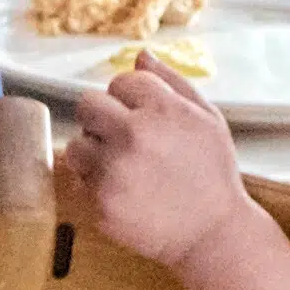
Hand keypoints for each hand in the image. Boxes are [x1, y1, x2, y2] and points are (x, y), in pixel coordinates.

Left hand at [56, 54, 256, 268]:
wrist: (211, 232)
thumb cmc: (212, 174)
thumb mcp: (207, 118)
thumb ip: (171, 82)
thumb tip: (140, 56)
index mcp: (160, 109)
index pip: (120, 82)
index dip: (129, 99)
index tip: (142, 117)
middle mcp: (132, 134)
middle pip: (87, 105)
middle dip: (102, 119)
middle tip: (123, 140)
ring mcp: (112, 170)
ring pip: (76, 145)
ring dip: (93, 154)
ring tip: (124, 169)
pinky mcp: (99, 202)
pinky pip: (79, 181)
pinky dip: (95, 185)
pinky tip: (124, 192)